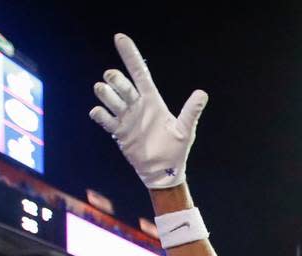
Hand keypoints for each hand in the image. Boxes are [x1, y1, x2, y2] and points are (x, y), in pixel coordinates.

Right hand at [89, 34, 206, 187]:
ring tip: (105, 93)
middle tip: (115, 81)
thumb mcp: (185, 130)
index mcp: (152, 100)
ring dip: (105, 92)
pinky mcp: (118, 131)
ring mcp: (125, 117)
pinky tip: (99, 112)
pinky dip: (99, 113)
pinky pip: (103, 117)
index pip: (139, 73)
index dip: (130, 55)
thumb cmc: (176, 149)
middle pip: (121, 83)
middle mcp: (137, 105)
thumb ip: (191, 112)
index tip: (119, 37)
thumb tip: (202, 94)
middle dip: (116, 79)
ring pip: (110, 97)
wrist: (163, 171)